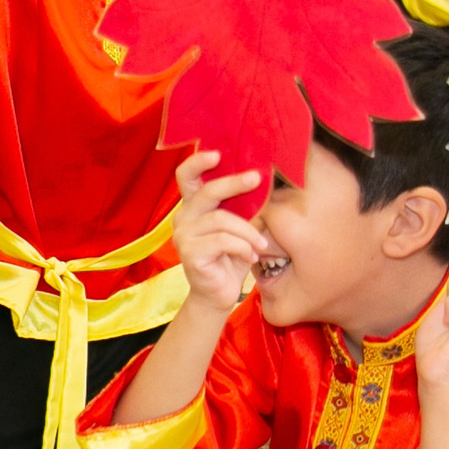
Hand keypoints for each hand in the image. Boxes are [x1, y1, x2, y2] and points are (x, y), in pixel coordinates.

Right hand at [170, 151, 268, 314]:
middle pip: (207, 191)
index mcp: (193, 206)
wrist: (219, 294)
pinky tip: (250, 256)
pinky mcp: (189, 253)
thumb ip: (245, 206)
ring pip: (222, 220)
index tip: (217, 154)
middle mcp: (183, 216)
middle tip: (256, 178)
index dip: (198, 162)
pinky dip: (243, 247)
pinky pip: (222, 241)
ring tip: (261, 245)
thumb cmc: (231, 258)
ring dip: (248, 231)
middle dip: (234, 183)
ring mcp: (183, 235)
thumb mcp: (241, 227)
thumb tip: (265, 181)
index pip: (186, 176)